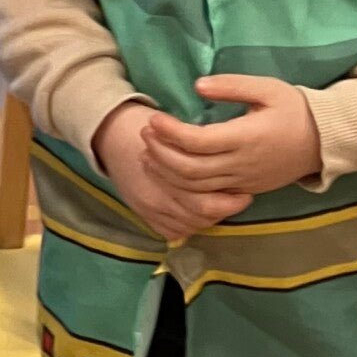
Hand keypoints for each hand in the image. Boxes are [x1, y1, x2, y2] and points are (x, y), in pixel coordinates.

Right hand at [94, 102, 247, 240]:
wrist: (112, 133)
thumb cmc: (150, 125)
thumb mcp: (180, 131)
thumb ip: (204, 147)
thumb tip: (233, 161)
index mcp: (170, 175)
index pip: (210, 203)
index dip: (232, 199)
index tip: (244, 188)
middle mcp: (159, 197)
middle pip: (201, 215)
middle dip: (224, 209)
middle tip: (238, 197)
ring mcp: (149, 208)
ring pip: (190, 225)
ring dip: (208, 217)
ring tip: (220, 203)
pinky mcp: (143, 213)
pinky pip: (172, 232)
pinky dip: (188, 226)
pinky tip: (196, 213)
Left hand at [142, 77, 321, 205]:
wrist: (325, 141)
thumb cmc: (296, 109)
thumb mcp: (268, 88)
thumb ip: (232, 87)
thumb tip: (197, 86)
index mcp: (246, 137)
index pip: (197, 141)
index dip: (169, 132)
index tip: (153, 118)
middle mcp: (241, 164)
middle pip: (189, 170)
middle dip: (161, 154)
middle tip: (145, 134)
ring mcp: (242, 181)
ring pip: (194, 187)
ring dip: (166, 172)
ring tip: (149, 153)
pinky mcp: (243, 190)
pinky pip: (206, 195)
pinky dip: (182, 186)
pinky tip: (170, 172)